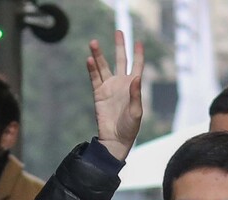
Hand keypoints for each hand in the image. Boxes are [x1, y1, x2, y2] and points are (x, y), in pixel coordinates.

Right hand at [87, 31, 144, 161]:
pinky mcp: (98, 93)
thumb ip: (136, 94)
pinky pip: (94, 78)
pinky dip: (91, 69)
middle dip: (120, 46)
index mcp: (133, 86)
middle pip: (121, 60)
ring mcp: (109, 87)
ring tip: (93, 42)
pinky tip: (89, 59)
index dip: (138, 53)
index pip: (137, 65)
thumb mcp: (136, 112)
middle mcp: (121, 83)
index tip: (138, 41)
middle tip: (118, 32)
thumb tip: (137, 77)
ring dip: (99, 55)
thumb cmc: (130, 128)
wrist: (115, 139)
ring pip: (103, 66)